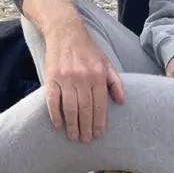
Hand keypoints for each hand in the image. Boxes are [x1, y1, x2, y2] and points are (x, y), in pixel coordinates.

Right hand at [42, 20, 124, 142]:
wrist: (65, 32)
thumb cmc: (87, 49)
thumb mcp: (106, 62)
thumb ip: (115, 81)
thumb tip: (121, 101)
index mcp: (97, 75)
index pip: (100, 104)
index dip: (99, 121)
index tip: (98, 134)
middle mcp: (82, 77)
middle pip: (85, 109)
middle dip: (86, 127)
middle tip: (86, 140)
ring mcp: (66, 78)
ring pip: (70, 107)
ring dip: (72, 125)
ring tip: (74, 136)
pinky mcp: (52, 77)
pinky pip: (53, 100)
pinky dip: (55, 114)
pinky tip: (59, 124)